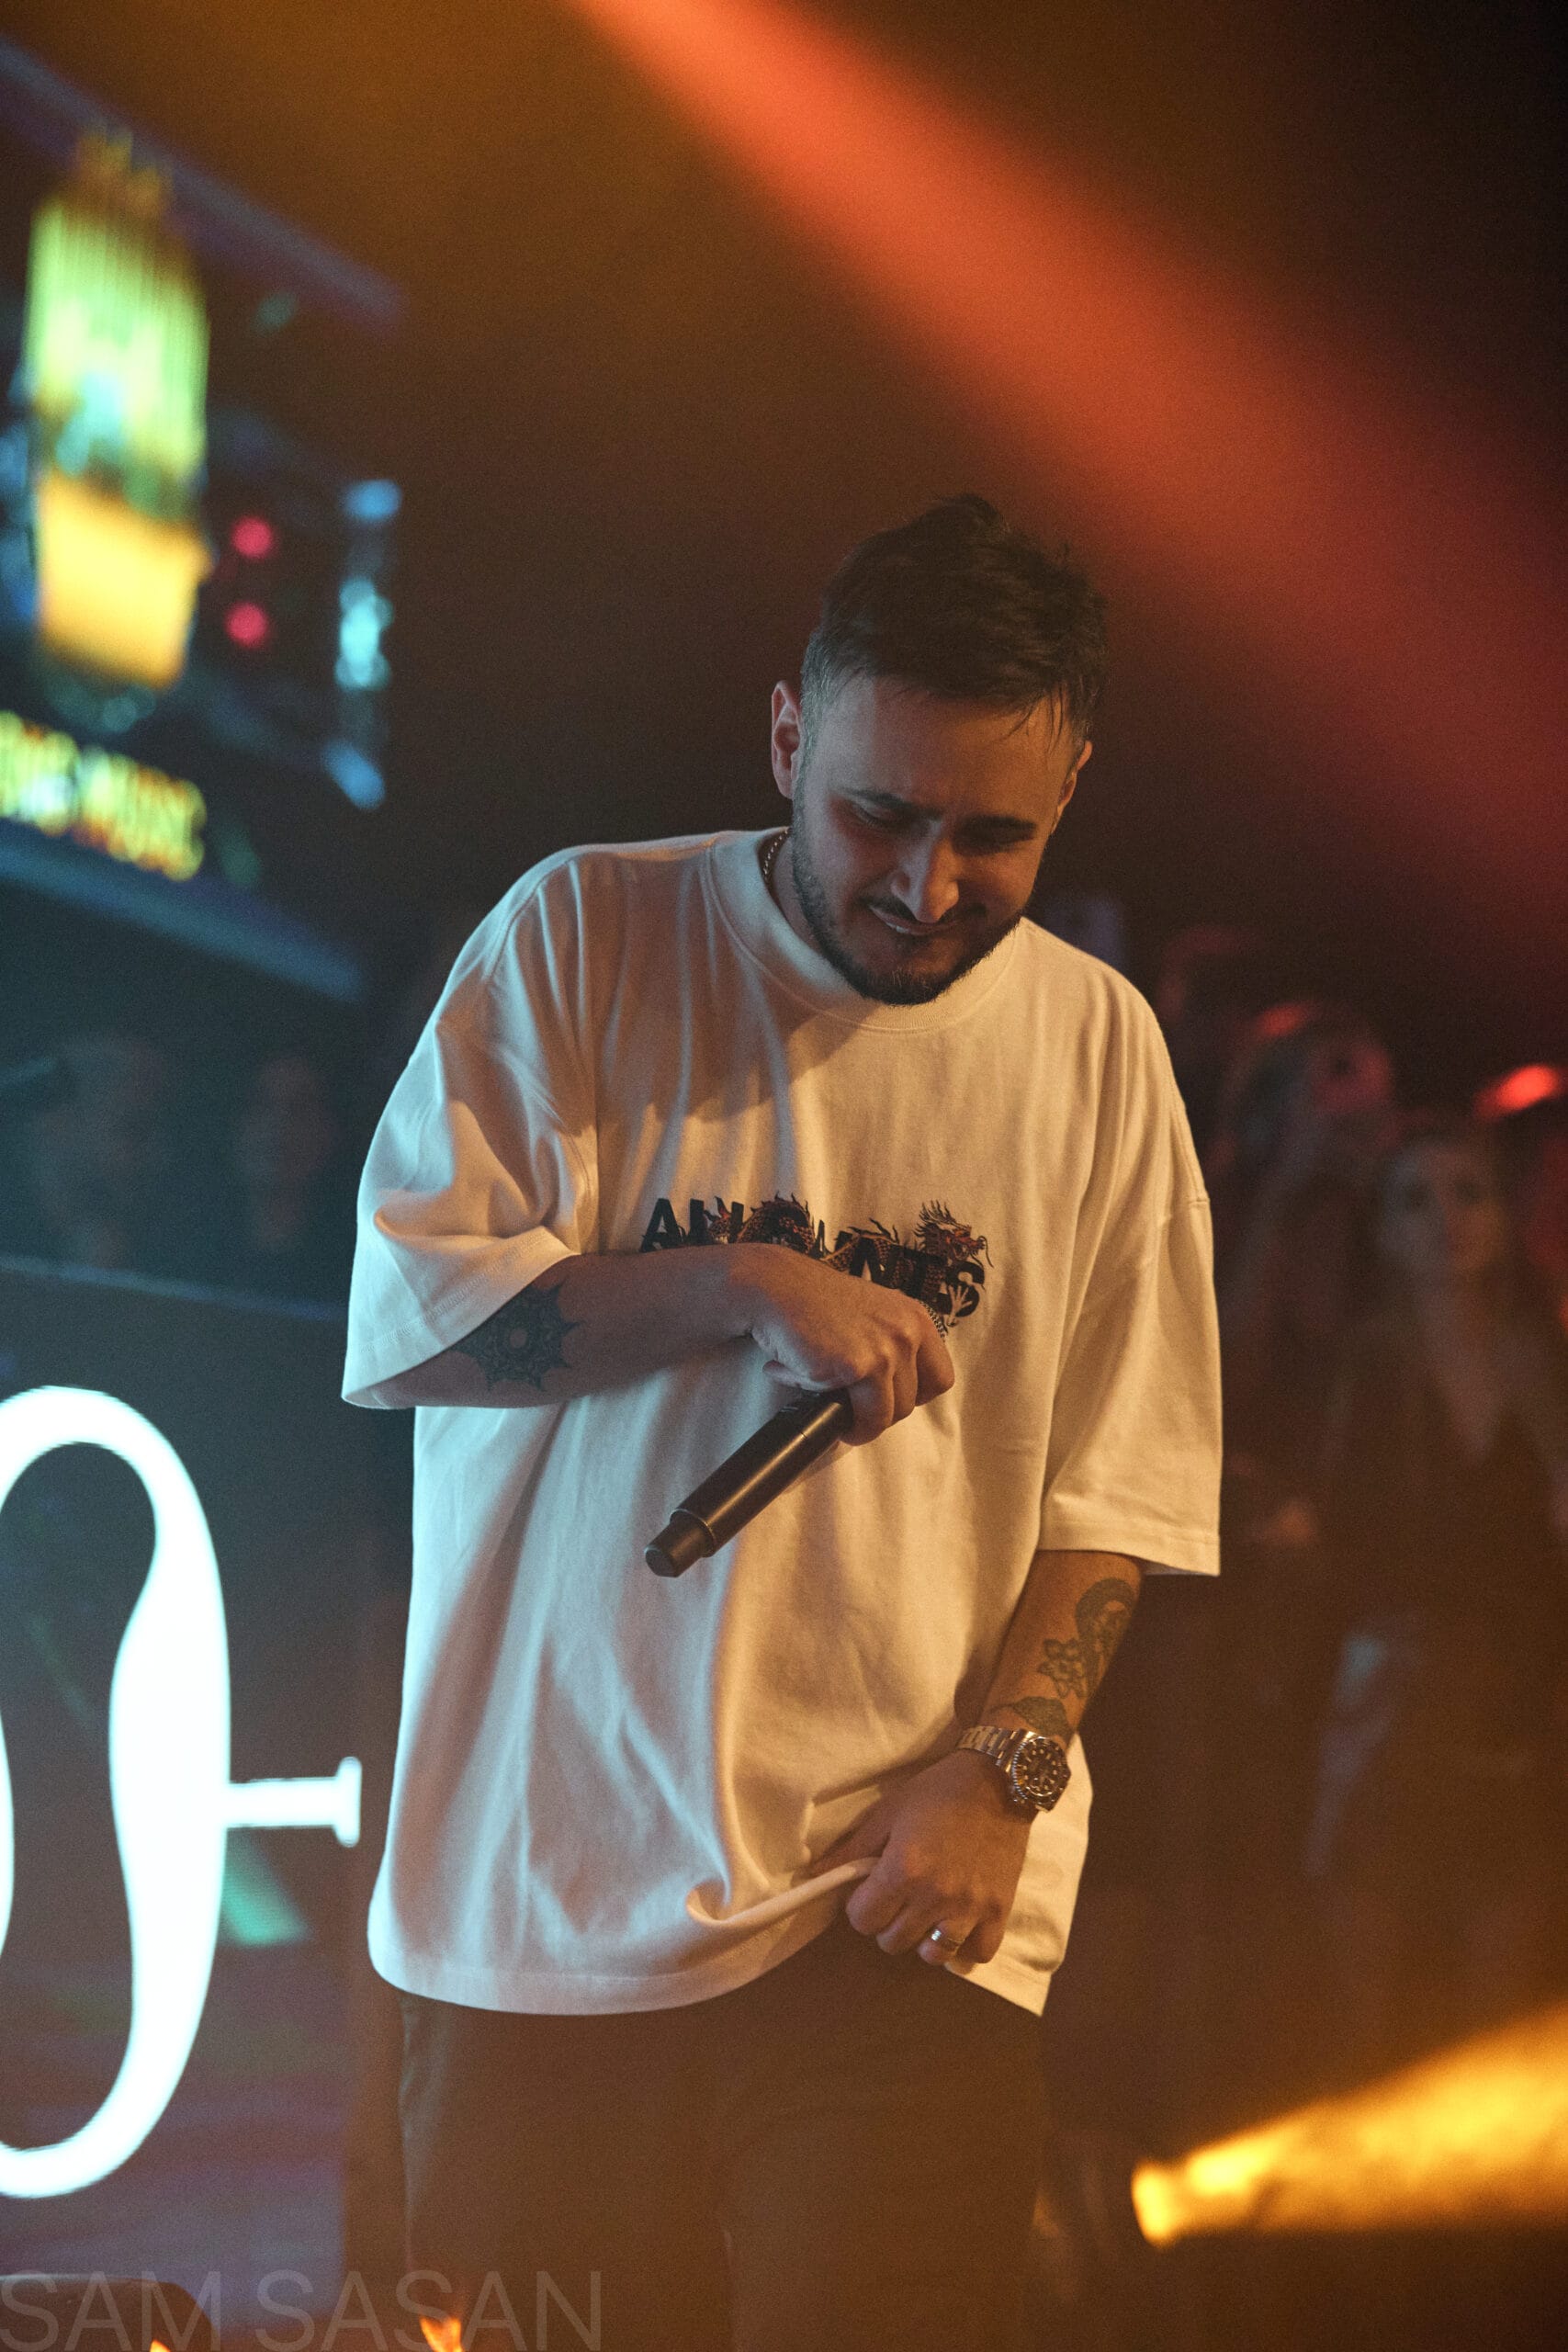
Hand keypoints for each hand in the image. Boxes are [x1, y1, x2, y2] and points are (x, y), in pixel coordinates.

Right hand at [731, 1246, 953, 1443]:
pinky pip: (867, 1418)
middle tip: (852, 1405)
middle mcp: (908, 1331)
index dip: (913, 1394)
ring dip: (862, 1421)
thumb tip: (894, 1391)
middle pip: (914, 1401)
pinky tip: (818, 1401)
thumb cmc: (816, 1302)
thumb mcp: (871, 1314)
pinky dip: (844, 1423)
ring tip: (834, 1406)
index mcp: (916, 1318)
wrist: (776, 1287)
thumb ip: (891, 1343)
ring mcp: (886, 1349)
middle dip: (881, 1410)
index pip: (940, 1377)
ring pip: (891, 1414)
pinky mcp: (859, 1366)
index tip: (886, 1397)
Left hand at [821, 1751, 1031, 1963]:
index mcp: (903, 1870)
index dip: (860, 1907)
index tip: (870, 1891)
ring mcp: (969, 1908)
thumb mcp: (889, 1811)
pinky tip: (958, 1925)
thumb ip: (853, 1848)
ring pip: (932, 1955)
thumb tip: (817, 1875)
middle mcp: (934, 1896)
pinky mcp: (998, 1911)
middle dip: (887, 1922)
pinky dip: (965, 1947)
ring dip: (923, 1938)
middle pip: (892, 1942)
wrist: (999, 1780)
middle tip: (898, 1899)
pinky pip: (977, 1954)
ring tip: (926, 1914)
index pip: (863, 1920)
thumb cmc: (938, 1791)